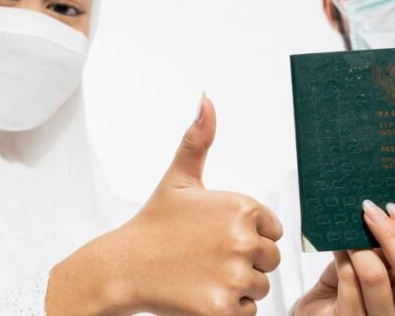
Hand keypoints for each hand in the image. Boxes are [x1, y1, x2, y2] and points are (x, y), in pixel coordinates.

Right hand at [48, 94, 282, 315]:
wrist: (122, 267)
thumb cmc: (154, 223)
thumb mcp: (179, 178)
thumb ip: (199, 139)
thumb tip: (206, 99)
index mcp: (241, 207)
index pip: (273, 228)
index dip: (248, 234)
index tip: (217, 236)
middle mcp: (243, 240)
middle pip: (270, 259)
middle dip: (245, 261)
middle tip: (208, 258)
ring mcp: (234, 276)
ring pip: (260, 286)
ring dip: (238, 286)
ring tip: (203, 274)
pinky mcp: (223, 309)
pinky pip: (248, 311)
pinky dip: (229, 309)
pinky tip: (202, 294)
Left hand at [296, 201, 394, 315]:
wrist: (323, 315)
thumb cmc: (352, 289)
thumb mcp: (378, 268)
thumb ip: (386, 249)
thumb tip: (380, 210)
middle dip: (390, 234)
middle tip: (370, 211)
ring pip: (377, 277)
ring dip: (360, 247)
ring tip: (348, 229)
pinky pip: (349, 285)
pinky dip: (342, 260)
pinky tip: (337, 247)